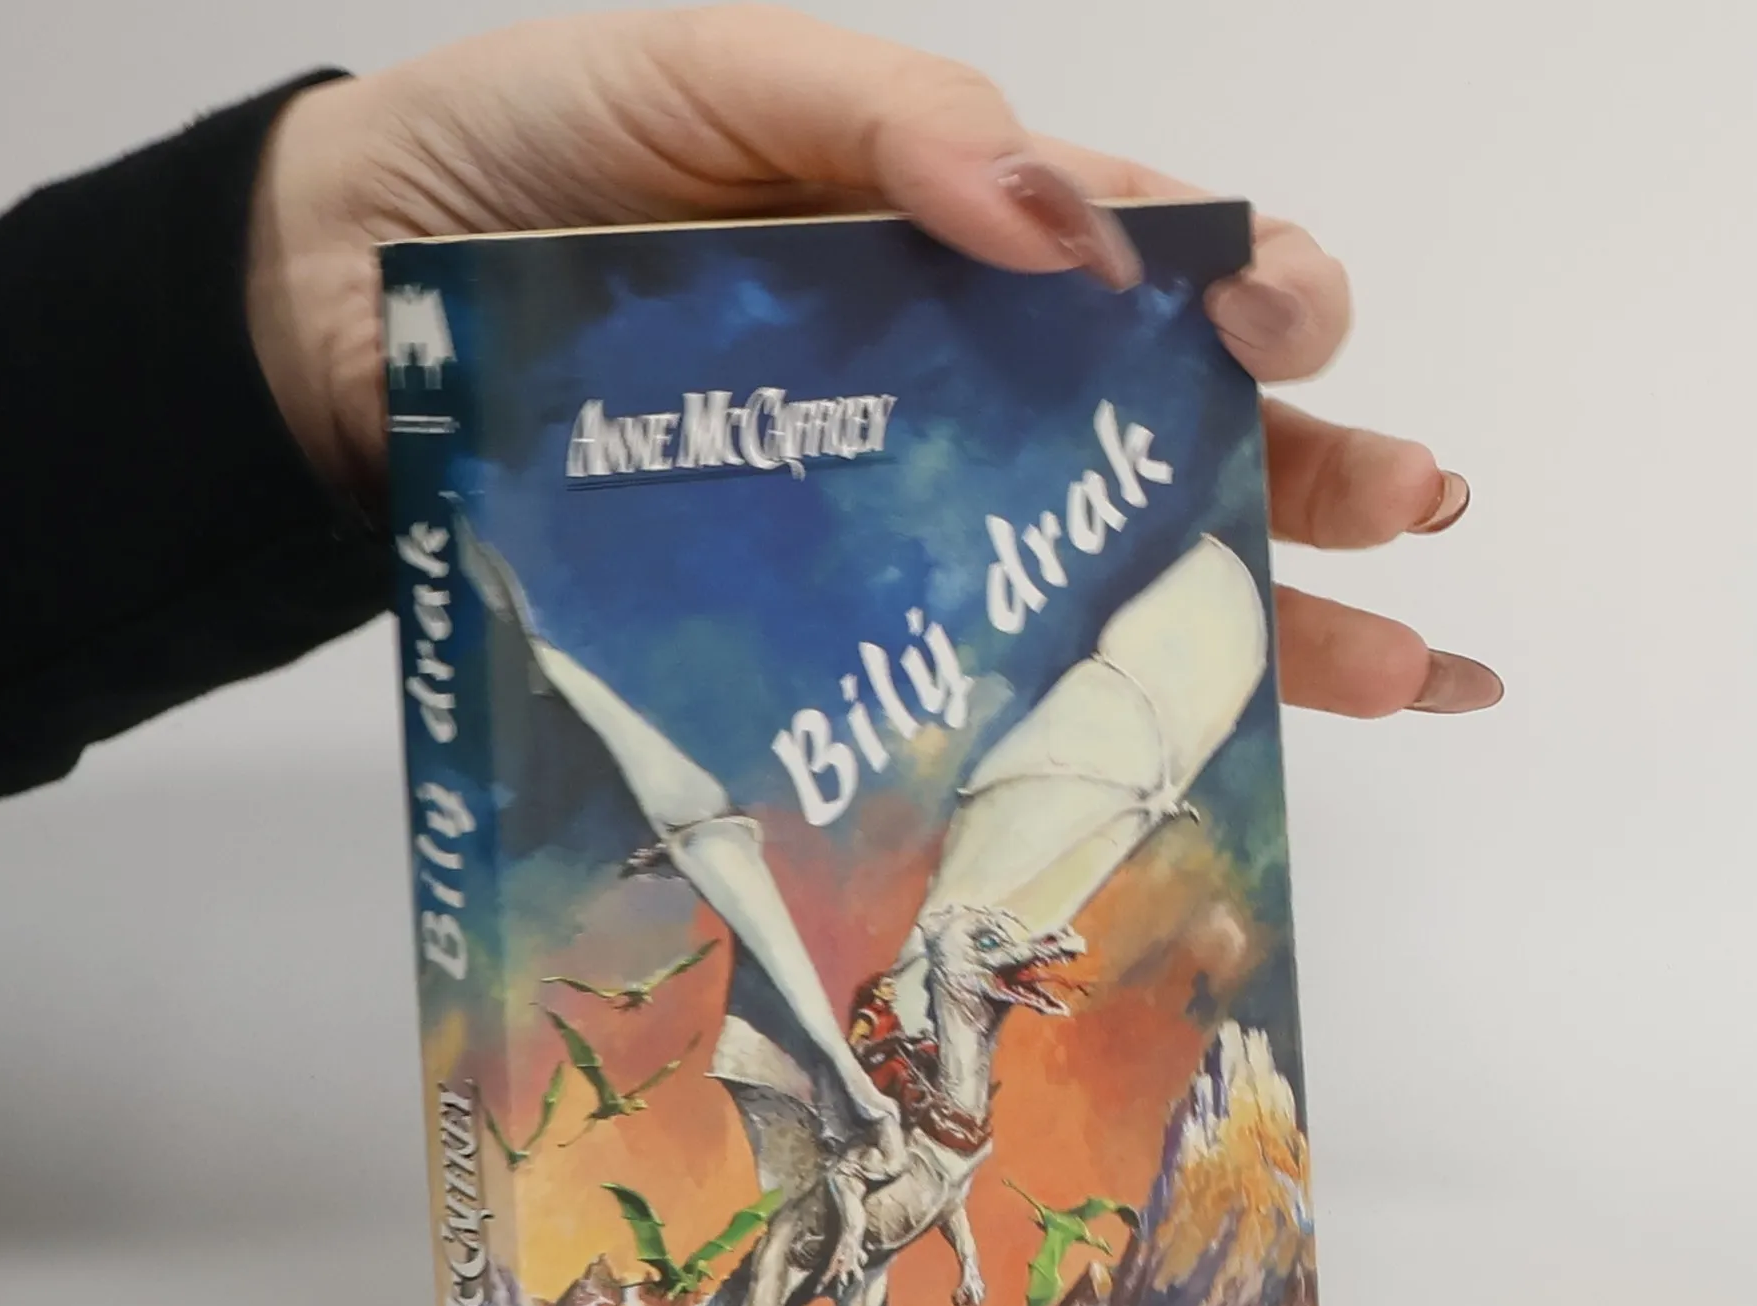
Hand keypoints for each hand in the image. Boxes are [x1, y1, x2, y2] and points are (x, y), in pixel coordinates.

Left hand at [248, 4, 1499, 717]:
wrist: (342, 316)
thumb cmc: (525, 169)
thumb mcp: (715, 80)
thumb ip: (891, 121)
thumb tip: (1070, 226)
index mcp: (947, 242)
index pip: (1145, 267)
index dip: (1248, 291)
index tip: (1292, 333)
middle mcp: (943, 391)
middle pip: (1163, 436)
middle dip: (1309, 474)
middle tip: (1414, 519)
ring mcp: (886, 520)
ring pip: (1098, 577)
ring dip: (1258, 626)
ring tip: (1404, 669)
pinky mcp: (812, 627)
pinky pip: (963, 679)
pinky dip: (1073, 733)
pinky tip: (1187, 774)